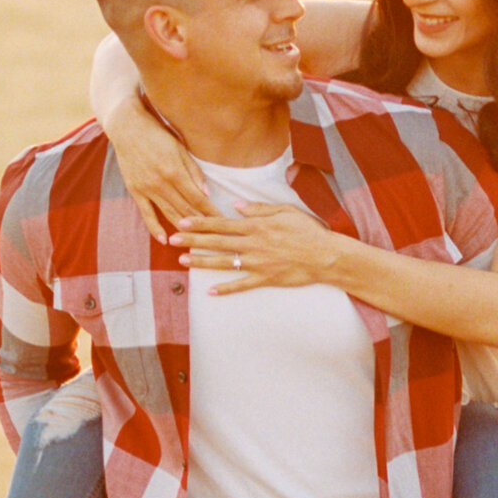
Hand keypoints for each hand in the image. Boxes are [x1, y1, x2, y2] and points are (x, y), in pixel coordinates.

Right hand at [105, 99, 210, 238]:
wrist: (127, 128)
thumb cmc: (157, 135)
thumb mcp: (180, 148)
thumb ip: (194, 171)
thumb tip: (206, 194)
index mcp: (175, 171)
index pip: (197, 198)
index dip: (210, 211)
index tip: (222, 221)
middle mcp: (160, 183)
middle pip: (185, 209)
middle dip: (201, 223)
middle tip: (214, 234)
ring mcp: (146, 188)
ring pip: (168, 214)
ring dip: (183, 228)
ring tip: (196, 240)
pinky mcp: (135, 191)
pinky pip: (146, 214)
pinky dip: (155, 228)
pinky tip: (164, 240)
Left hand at [174, 199, 347, 293]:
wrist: (325, 255)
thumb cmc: (308, 231)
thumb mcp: (285, 211)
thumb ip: (259, 208)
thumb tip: (237, 206)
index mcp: (256, 226)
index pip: (222, 223)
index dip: (201, 222)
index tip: (183, 221)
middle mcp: (253, 244)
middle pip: (217, 242)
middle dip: (192, 240)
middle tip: (172, 240)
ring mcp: (258, 263)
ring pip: (224, 262)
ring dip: (202, 261)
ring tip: (183, 261)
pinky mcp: (265, 279)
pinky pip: (241, 285)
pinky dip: (225, 289)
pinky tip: (210, 291)